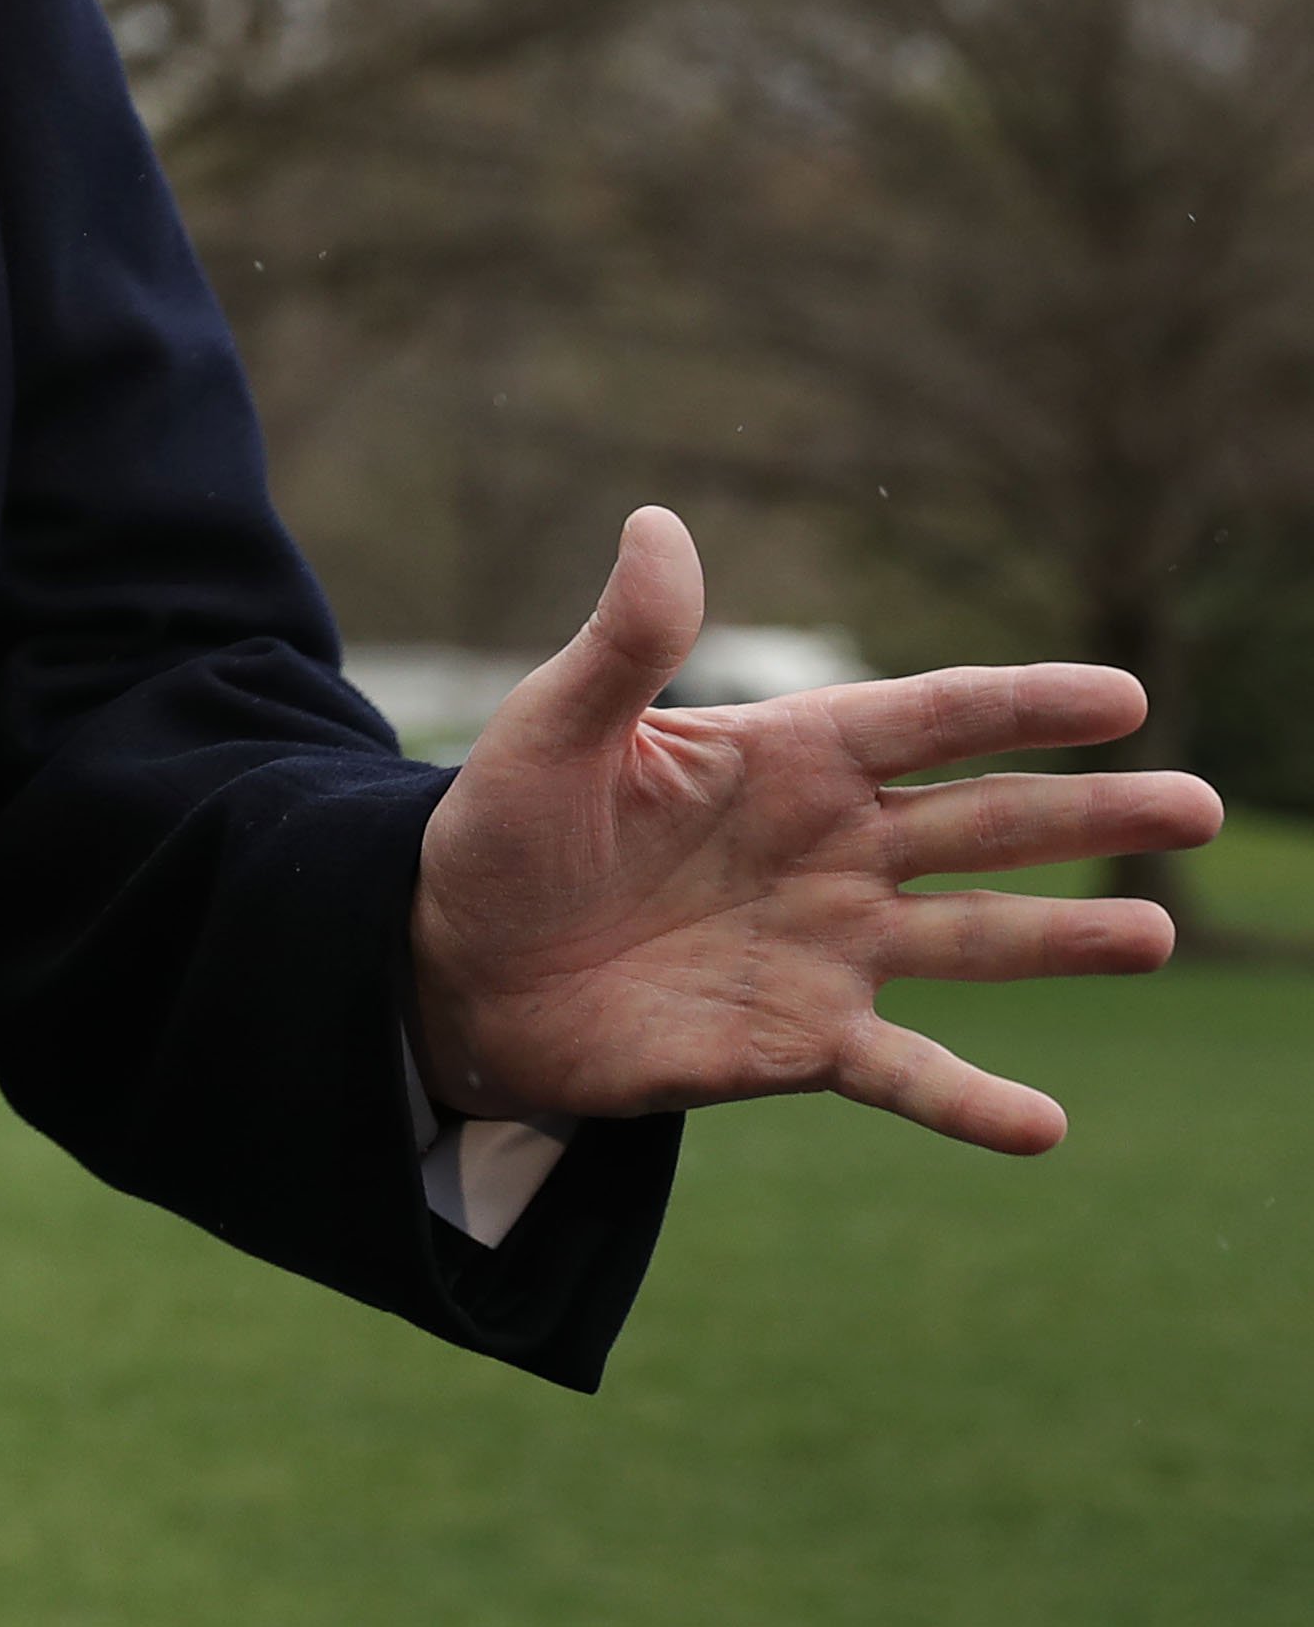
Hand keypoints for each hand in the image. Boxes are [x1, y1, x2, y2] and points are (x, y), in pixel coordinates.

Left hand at [408, 507, 1220, 1152]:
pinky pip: (904, 1076)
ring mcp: (827, 950)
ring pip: (975, 942)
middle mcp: (830, 850)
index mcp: (785, 759)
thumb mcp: (553, 730)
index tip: (1122, 696)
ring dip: (1065, 940)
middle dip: (1089, 814)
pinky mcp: (798, 1044)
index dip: (1022, 705)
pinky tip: (1046, 1128)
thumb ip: (622, 642)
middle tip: (1198, 805)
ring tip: (1152, 935)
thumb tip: (658, 524)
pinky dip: (972, 1103)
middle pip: (985, 825)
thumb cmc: (503, 834)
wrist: (454, 966)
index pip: (927, 719)